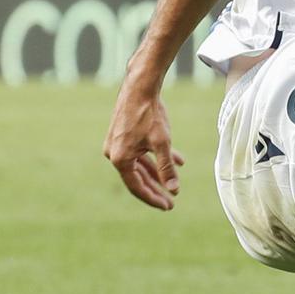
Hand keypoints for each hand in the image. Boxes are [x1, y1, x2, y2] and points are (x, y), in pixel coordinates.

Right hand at [104, 84, 185, 210]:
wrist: (140, 87)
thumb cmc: (150, 114)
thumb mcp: (162, 143)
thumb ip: (167, 167)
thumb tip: (174, 190)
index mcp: (120, 159)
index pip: (136, 187)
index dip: (153, 198)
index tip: (168, 206)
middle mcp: (114, 154)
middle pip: (138, 178)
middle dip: (156, 189)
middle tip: (172, 201)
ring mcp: (118, 144)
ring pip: (141, 165)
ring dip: (158, 174)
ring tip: (174, 186)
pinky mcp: (124, 135)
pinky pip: (142, 152)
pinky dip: (158, 158)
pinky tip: (179, 161)